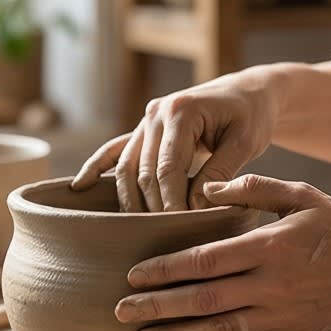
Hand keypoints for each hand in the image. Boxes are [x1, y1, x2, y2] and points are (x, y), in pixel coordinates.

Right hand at [70, 68, 278, 211]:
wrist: (247, 94)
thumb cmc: (251, 118)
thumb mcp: (245, 143)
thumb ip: (220, 173)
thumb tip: (195, 208)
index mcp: (180, 111)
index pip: (167, 167)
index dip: (172, 202)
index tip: (183, 226)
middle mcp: (155, 113)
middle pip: (144, 172)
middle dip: (154, 207)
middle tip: (167, 236)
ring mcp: (145, 122)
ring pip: (126, 168)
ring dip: (131, 201)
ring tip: (138, 231)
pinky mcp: (142, 131)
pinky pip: (113, 151)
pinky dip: (95, 168)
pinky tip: (78, 186)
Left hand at [113, 175, 330, 330]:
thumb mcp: (303, 195)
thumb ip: (254, 188)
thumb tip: (205, 186)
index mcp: (269, 247)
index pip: (205, 260)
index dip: (165, 269)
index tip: (133, 274)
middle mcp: (271, 286)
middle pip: (202, 300)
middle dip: (157, 307)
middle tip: (120, 311)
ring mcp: (280, 317)